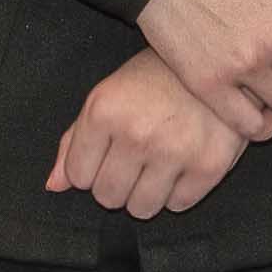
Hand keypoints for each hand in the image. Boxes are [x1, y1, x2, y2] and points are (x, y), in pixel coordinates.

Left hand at [48, 50, 249, 218]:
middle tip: (135, 161)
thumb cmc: (156, 78)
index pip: (78, 176)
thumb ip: (75, 140)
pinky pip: (178, 205)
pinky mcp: (209, 166)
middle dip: (117, 184)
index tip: (108, 154)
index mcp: (104, 112)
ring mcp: (174, 151)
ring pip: (141, 209)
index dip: (91, 169)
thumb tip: (54, 185)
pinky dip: (178, 192)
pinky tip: (182, 165)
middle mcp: (137, 134)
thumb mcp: (108, 95)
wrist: (218, 62)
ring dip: (146, 194)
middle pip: (108, 198)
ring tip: (158, 166)